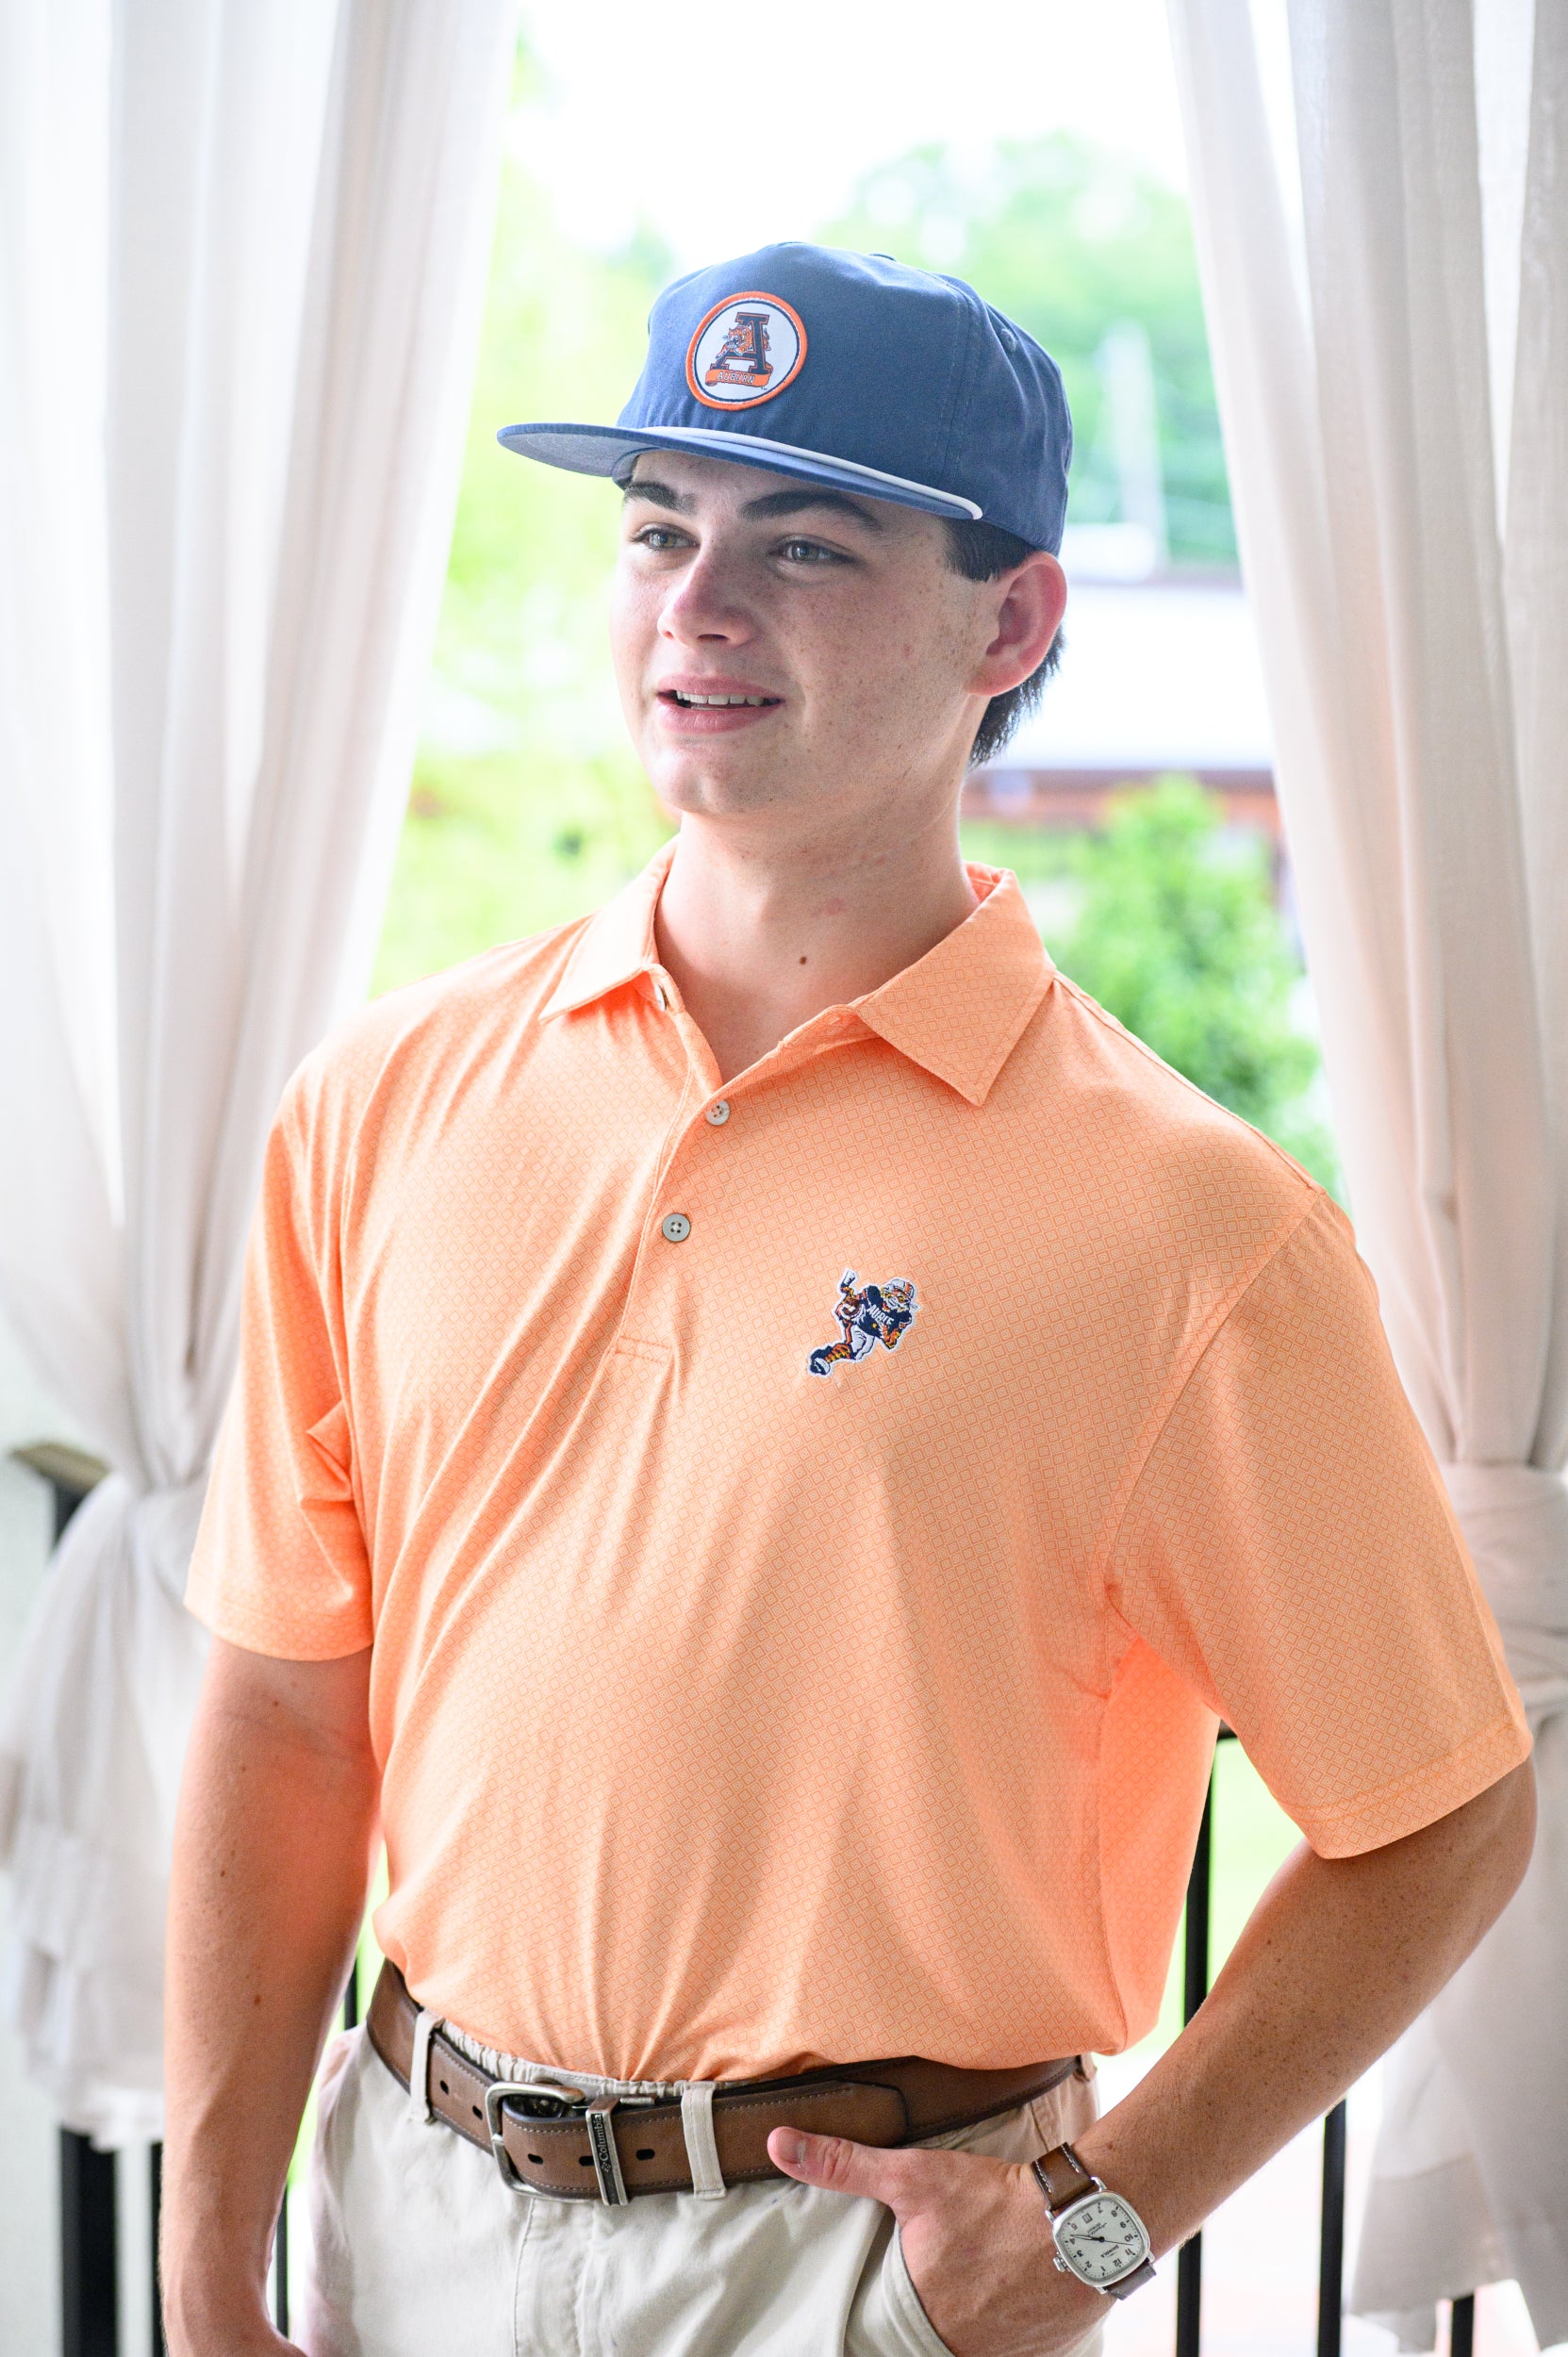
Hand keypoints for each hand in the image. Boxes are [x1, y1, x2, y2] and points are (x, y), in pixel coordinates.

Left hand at [768, 2128, 1104, 2356]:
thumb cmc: (994, 2200)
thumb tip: (778, 2144)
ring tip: (976, 2281)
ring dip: (972, 2316)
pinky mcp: (1043, 2350)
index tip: (898, 2284)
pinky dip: (1009, 2322)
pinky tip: (1010, 2291)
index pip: (888, 2329)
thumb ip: (841, 2164)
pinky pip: (1013, 2345)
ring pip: (975, 2341)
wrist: (1083, 2220)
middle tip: (942, 2276)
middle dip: (934, 2307)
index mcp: (920, 2316)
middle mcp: (961, 2346)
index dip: (889, 2308)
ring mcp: (1005, 2353)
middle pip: (934, 2335)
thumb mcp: (912, 2176)